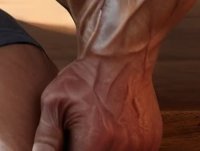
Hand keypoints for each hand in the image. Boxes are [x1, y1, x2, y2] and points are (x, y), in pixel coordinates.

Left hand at [32, 55, 161, 150]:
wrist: (119, 59)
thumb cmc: (83, 79)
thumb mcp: (54, 102)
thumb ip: (47, 137)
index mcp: (95, 140)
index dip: (69, 150)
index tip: (67, 139)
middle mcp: (122, 147)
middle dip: (84, 148)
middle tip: (79, 132)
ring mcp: (141, 146)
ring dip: (102, 147)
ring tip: (95, 127)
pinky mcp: (152, 143)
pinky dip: (119, 147)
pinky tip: (111, 129)